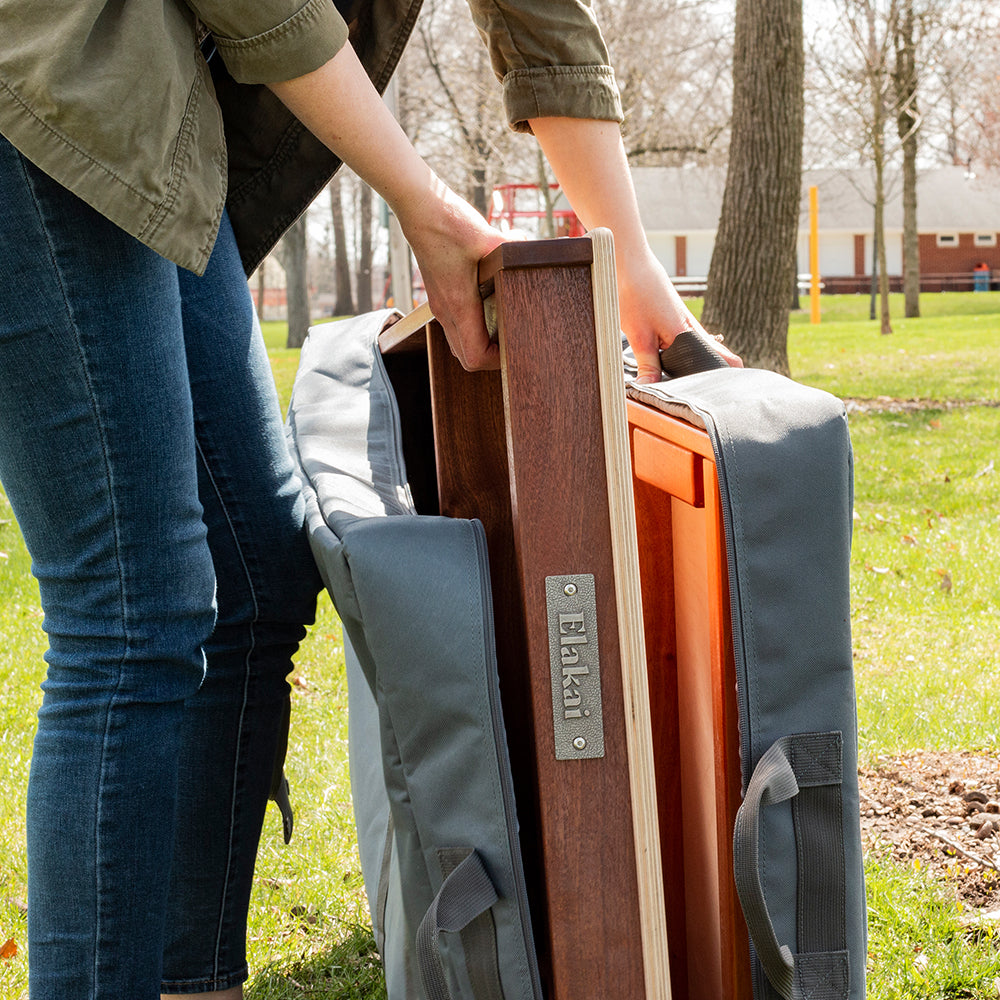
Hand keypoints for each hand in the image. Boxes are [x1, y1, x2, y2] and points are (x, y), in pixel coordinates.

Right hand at [399, 179, 515, 371]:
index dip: (497, 362)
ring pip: (458, 345)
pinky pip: (455, 328)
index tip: (515, 348)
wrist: (420, 210)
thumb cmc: (450, 223)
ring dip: (480, 345)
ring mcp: (439, 306)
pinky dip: (472, 330)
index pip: (475, 357)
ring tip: (503, 327)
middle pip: (465, 358)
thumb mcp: (489, 238)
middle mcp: (445, 311)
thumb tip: (535, 251)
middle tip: (512, 341)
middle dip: (491, 358)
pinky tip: (489, 308)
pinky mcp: (439, 297)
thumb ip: (515, 250)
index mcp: (459, 305)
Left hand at [617, 247, 741, 383]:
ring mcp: (684, 323)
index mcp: (690, 335)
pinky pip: (684, 342)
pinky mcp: (673, 318)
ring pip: (698, 350)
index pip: (723, 359)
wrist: (629, 263)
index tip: (726, 393)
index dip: (728, 376)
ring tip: (688, 385)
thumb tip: (651, 389)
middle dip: (712, 374)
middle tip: (705, 395)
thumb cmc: (636, 295)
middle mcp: (693, 329)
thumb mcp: (639, 337)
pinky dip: (681, 354)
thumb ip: (648, 365)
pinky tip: (668, 363)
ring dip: (694, 366)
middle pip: (714, 357)